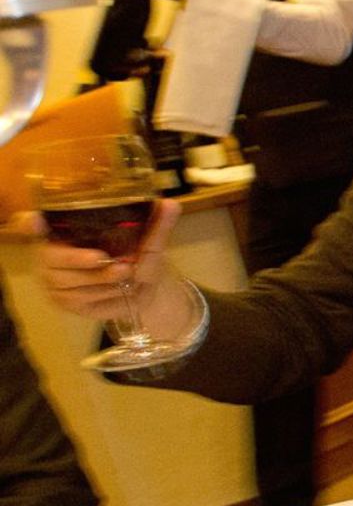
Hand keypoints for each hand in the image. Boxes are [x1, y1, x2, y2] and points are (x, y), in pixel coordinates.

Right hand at [37, 198, 193, 333]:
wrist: (146, 290)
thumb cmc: (138, 257)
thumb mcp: (150, 242)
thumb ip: (157, 225)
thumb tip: (170, 203)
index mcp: (65, 230)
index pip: (31, 225)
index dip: (29, 224)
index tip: (35, 221)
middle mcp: (51, 253)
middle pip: (52, 257)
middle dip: (78, 259)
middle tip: (105, 259)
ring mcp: (54, 279)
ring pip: (69, 282)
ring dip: (101, 280)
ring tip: (126, 274)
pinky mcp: (64, 301)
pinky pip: (79, 299)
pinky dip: (103, 295)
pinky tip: (118, 289)